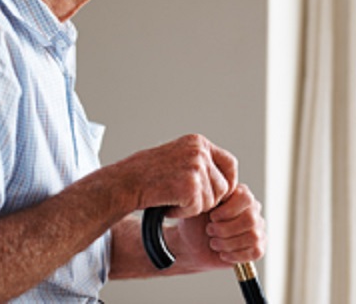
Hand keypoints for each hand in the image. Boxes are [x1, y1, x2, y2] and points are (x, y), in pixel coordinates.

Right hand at [118, 134, 237, 218]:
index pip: (230, 163)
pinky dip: (182, 213)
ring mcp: (195, 168)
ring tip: (172, 199)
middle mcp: (199, 152)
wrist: (125, 183)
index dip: (229, 182)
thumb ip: (201, 163)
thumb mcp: (178, 158)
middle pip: (224, 186)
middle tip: (184, 200)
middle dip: (209, 199)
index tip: (221, 194)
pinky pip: (197, 209)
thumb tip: (227, 182)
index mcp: (198, 142)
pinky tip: (167, 205)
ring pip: (212, 200)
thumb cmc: (147, 174)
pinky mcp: (190, 187)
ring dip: (193, 207)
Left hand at [175, 183, 265, 269]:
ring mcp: (258, 229)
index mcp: (241, 194)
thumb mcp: (200, 206)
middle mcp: (253, 210)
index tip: (212, 217)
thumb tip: (222, 191)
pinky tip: (223, 253)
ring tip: (214, 243)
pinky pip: (255, 252)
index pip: (246, 198)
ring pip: (253, 236)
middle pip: (250, 219)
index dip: (228, 210)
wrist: (192, 246)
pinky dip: (236, 255)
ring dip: (228, 243)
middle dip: (225, 229)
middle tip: (209, 231)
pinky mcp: (257, 248)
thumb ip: (211, 195)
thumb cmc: (196, 223)